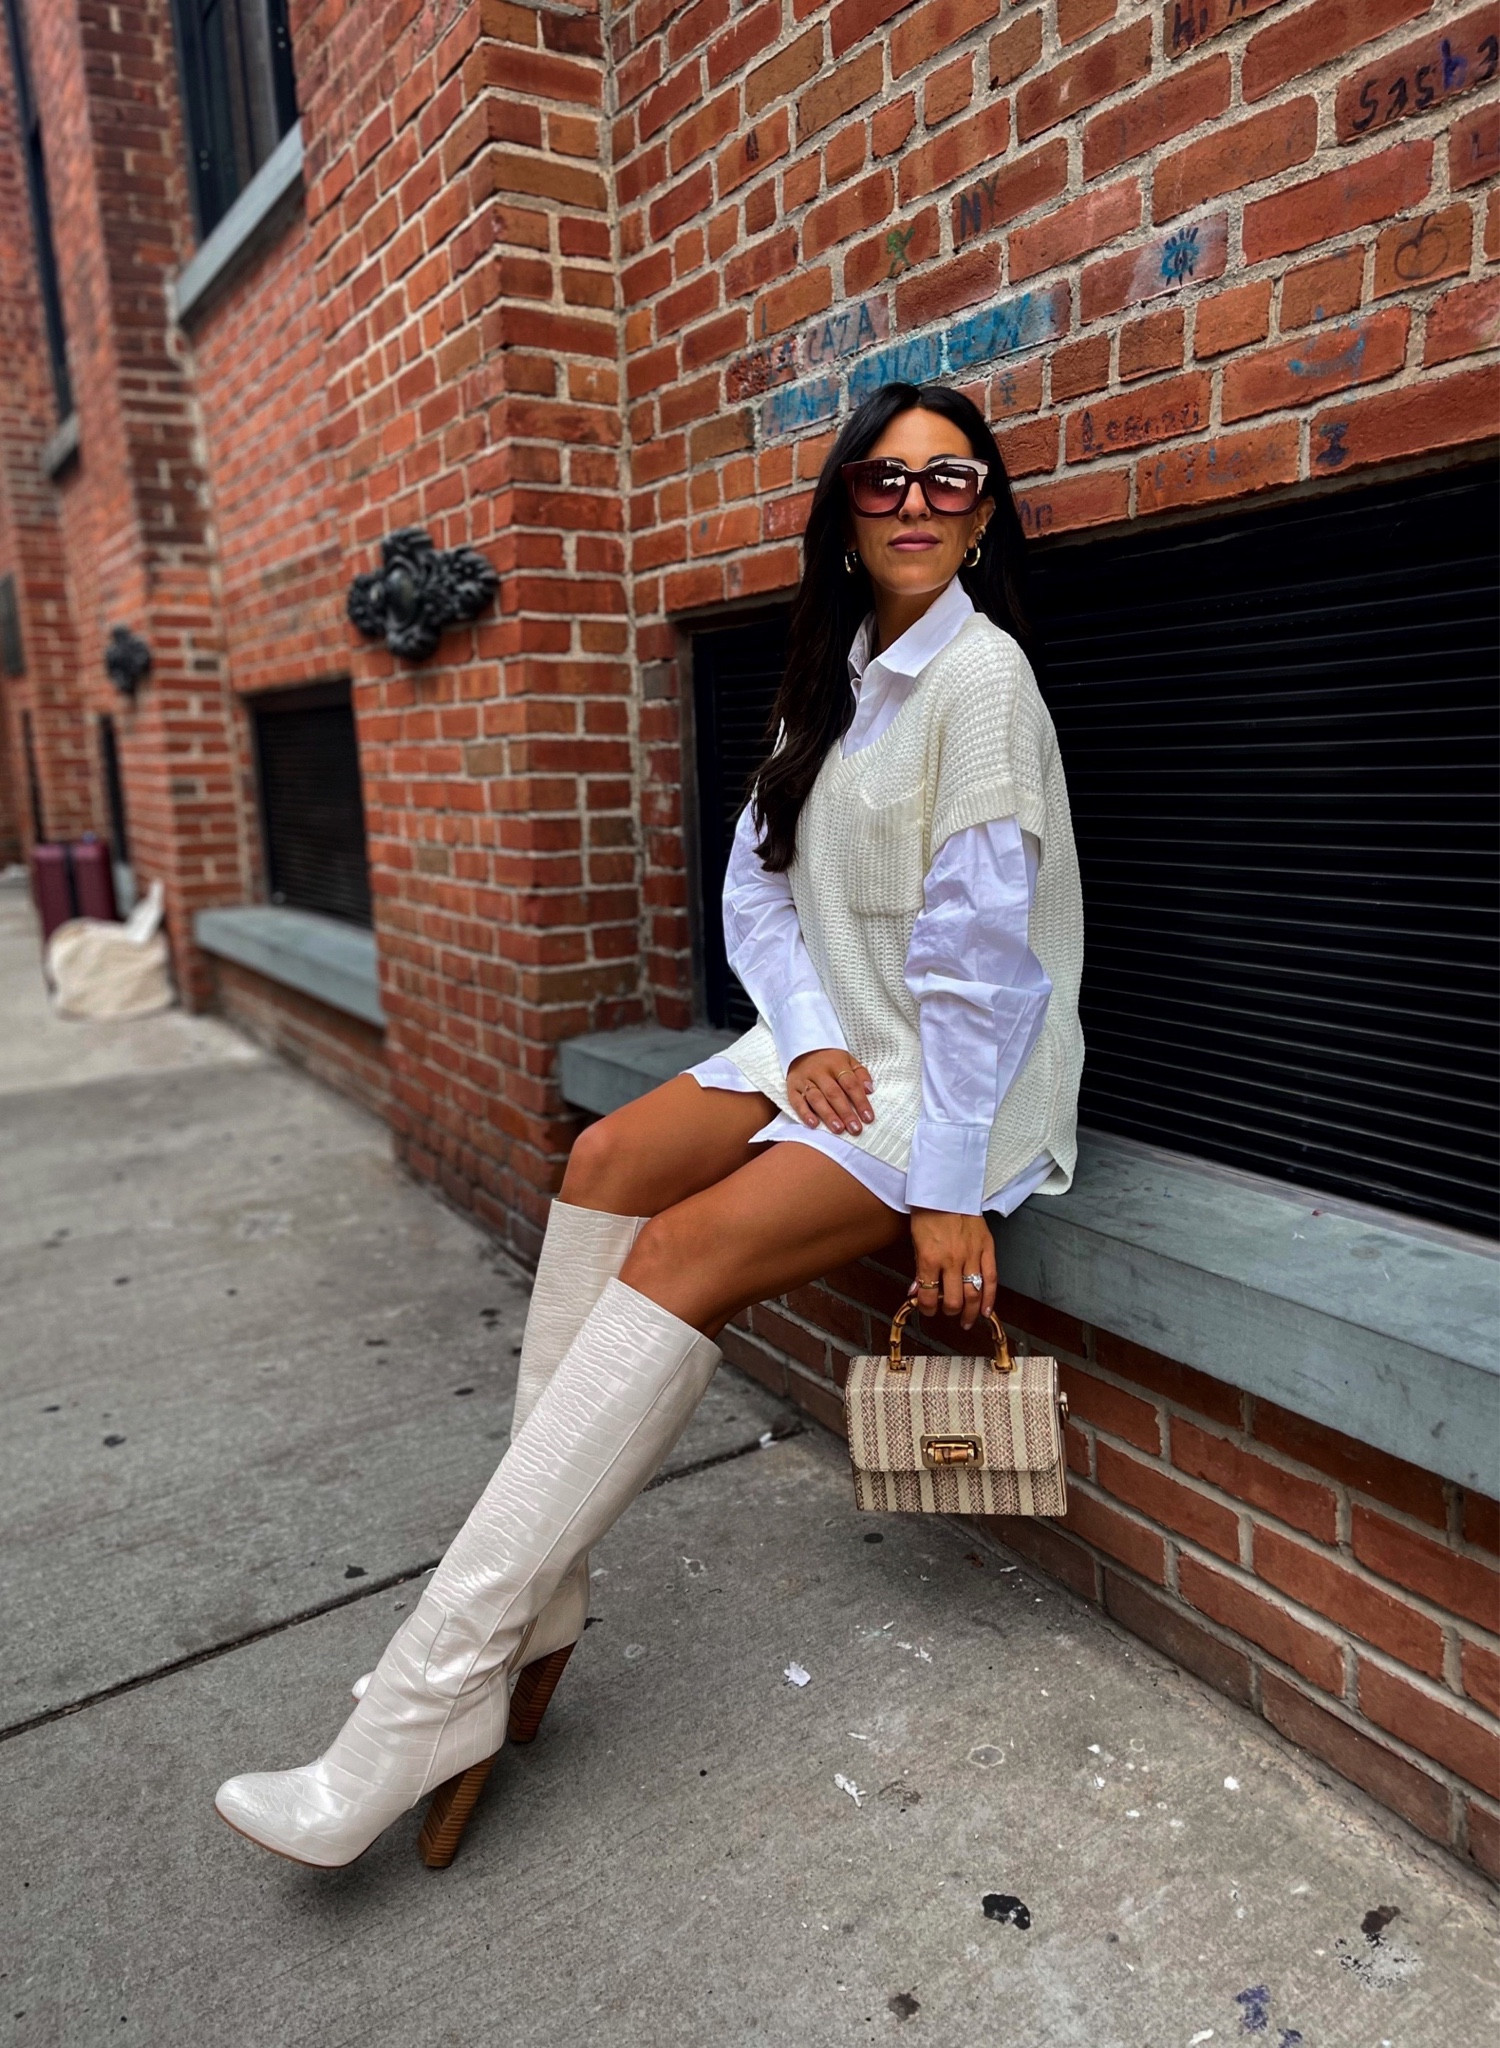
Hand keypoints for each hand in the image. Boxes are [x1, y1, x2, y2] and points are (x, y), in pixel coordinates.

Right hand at [786, 1048, 874, 1137]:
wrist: (802, 1049)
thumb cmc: (830, 1060)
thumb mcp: (848, 1060)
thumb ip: (860, 1074)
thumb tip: (869, 1090)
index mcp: (836, 1064)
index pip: (850, 1084)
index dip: (860, 1101)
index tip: (868, 1118)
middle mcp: (819, 1072)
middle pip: (834, 1093)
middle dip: (845, 1112)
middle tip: (855, 1128)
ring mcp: (804, 1080)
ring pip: (816, 1098)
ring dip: (828, 1115)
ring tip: (838, 1129)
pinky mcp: (792, 1088)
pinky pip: (797, 1101)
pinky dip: (805, 1114)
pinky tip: (814, 1125)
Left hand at [909, 1208, 996, 1331]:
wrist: (946, 1189)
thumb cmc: (928, 1213)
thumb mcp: (916, 1242)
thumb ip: (918, 1269)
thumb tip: (916, 1293)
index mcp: (930, 1258)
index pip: (929, 1295)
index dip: (927, 1308)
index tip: (927, 1310)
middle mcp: (951, 1260)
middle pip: (954, 1300)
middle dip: (949, 1311)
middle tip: (947, 1312)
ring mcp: (971, 1254)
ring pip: (974, 1293)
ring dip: (970, 1312)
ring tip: (967, 1320)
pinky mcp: (987, 1248)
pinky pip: (991, 1278)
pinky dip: (989, 1298)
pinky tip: (986, 1310)